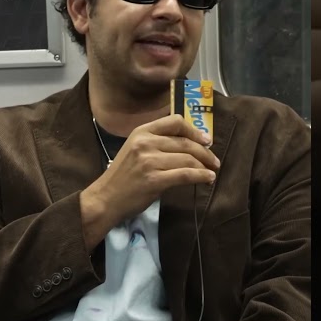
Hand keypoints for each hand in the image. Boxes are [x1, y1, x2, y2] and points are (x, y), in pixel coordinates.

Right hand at [79, 114, 218, 246]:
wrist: (106, 199)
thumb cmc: (122, 177)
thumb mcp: (135, 150)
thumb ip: (156, 143)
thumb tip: (188, 144)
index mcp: (141, 132)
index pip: (175, 121)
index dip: (194, 131)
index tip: (206, 140)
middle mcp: (145, 143)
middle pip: (185, 142)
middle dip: (205, 152)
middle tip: (214, 161)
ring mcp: (149, 161)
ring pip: (188, 158)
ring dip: (205, 166)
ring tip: (212, 172)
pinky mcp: (154, 180)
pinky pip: (185, 175)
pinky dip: (201, 176)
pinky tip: (208, 179)